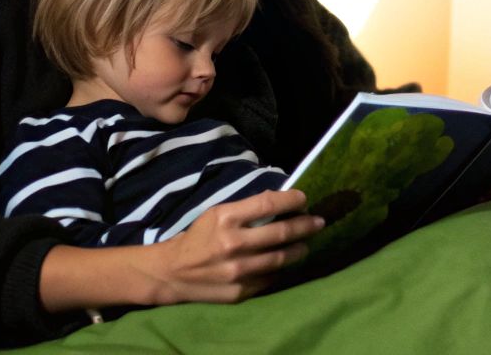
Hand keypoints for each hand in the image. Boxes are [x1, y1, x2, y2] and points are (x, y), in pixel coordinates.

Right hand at [149, 189, 322, 303]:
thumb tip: (282, 203)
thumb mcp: (216, 213)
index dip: (292, 200)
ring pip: (281, 259)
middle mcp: (233, 244)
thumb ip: (247, 210)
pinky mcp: (241, 291)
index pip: (268, 204)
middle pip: (281, 233)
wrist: (173, 273)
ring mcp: (238, 271)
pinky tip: (284, 262)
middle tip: (318, 222)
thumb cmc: (199, 237)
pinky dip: (280, 269)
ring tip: (305, 244)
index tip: (304, 198)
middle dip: (305, 225)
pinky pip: (270, 278)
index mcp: (225, 219)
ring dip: (299, 249)